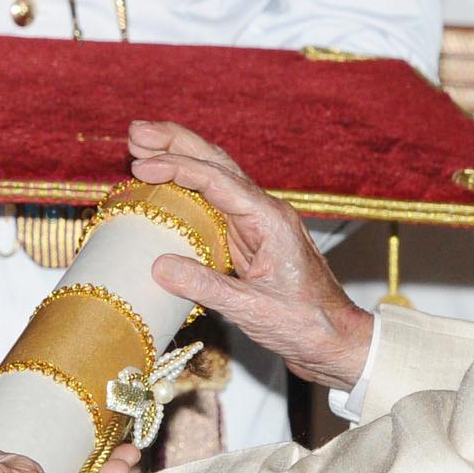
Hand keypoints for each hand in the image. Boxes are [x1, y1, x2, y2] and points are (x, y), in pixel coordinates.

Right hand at [127, 119, 373, 389]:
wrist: (337, 341)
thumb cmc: (307, 324)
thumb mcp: (251, 309)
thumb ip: (204, 286)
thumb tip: (157, 266)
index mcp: (270, 219)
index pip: (217, 179)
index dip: (176, 168)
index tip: (141, 167)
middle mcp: (264, 213)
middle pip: (217, 163)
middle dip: (176, 143)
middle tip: (136, 132)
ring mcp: (258, 224)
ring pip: (216, 178)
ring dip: (180, 159)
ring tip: (142, 146)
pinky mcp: (250, 240)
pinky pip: (215, 204)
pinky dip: (187, 189)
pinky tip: (165, 187)